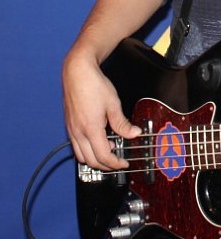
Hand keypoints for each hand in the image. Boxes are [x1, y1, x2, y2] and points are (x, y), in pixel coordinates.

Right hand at [62, 48, 140, 170]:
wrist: (77, 72)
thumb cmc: (94, 85)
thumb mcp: (113, 104)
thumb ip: (122, 123)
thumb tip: (134, 134)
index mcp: (91, 129)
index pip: (103, 156)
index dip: (115, 163)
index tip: (124, 163)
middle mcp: (78, 132)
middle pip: (91, 161)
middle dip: (105, 166)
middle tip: (118, 162)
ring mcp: (71, 130)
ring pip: (81, 156)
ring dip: (94, 160)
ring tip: (108, 153)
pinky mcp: (69, 125)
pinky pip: (76, 146)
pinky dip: (86, 151)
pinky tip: (96, 142)